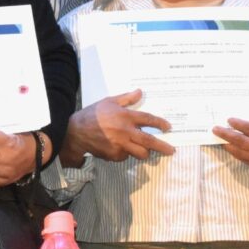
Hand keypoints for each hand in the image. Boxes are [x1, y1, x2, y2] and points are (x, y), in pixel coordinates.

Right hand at [60, 89, 174, 166]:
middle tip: (172, 150)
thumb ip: (126, 98)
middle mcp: (125, 132)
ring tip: (146, 150)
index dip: (160, 123)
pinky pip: (125, 156)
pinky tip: (119, 147)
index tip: (168, 128)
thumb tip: (140, 92)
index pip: (148, 120)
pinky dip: (126, 153)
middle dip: (163, 147)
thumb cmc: (92, 114)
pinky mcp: (114, 156)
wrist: (76, 132)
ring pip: (140, 153)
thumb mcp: (109, 101)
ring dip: (145, 152)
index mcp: (126, 117)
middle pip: (149, 141)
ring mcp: (120, 145)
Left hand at [213, 106, 248, 189]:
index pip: (247, 128)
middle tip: (215, 130)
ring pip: (240, 152)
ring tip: (221, 141)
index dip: (236, 124)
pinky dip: (238, 155)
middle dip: (225, 134)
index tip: (229, 120)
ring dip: (229, 146)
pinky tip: (235, 152)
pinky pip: (246, 161)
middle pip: (238, 140)